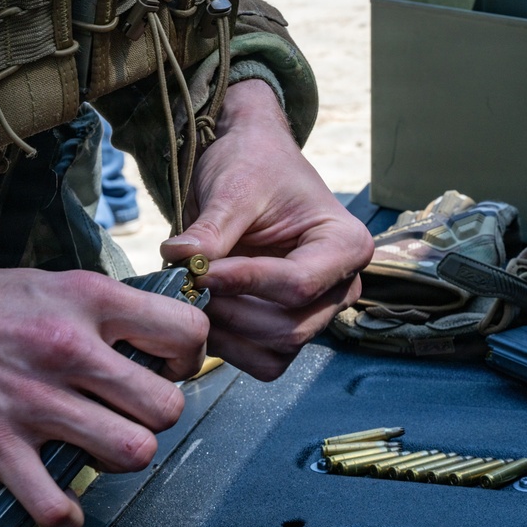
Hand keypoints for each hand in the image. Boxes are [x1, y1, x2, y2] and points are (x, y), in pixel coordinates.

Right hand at [0, 233, 208, 526]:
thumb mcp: (41, 282)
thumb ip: (93, 310)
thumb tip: (139, 338)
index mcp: (84, 300)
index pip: (183, 331)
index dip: (189, 357)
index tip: (170, 368)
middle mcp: (68, 349)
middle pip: (166, 407)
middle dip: (158, 417)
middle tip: (134, 413)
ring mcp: (34, 401)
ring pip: (131, 452)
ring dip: (121, 459)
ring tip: (99, 448)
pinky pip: (55, 503)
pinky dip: (66, 514)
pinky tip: (61, 501)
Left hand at [161, 79, 372, 380]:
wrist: (249, 165)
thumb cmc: (253, 166)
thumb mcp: (234, 187)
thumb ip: (212, 228)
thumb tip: (181, 259)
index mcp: (345, 245)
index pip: (299, 283)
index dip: (245, 283)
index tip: (200, 271)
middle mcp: (341, 286)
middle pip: (291, 328)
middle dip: (233, 312)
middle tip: (189, 286)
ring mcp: (316, 313)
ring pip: (276, 351)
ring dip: (227, 333)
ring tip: (194, 297)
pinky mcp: (288, 329)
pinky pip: (263, 361)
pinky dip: (229, 347)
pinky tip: (204, 313)